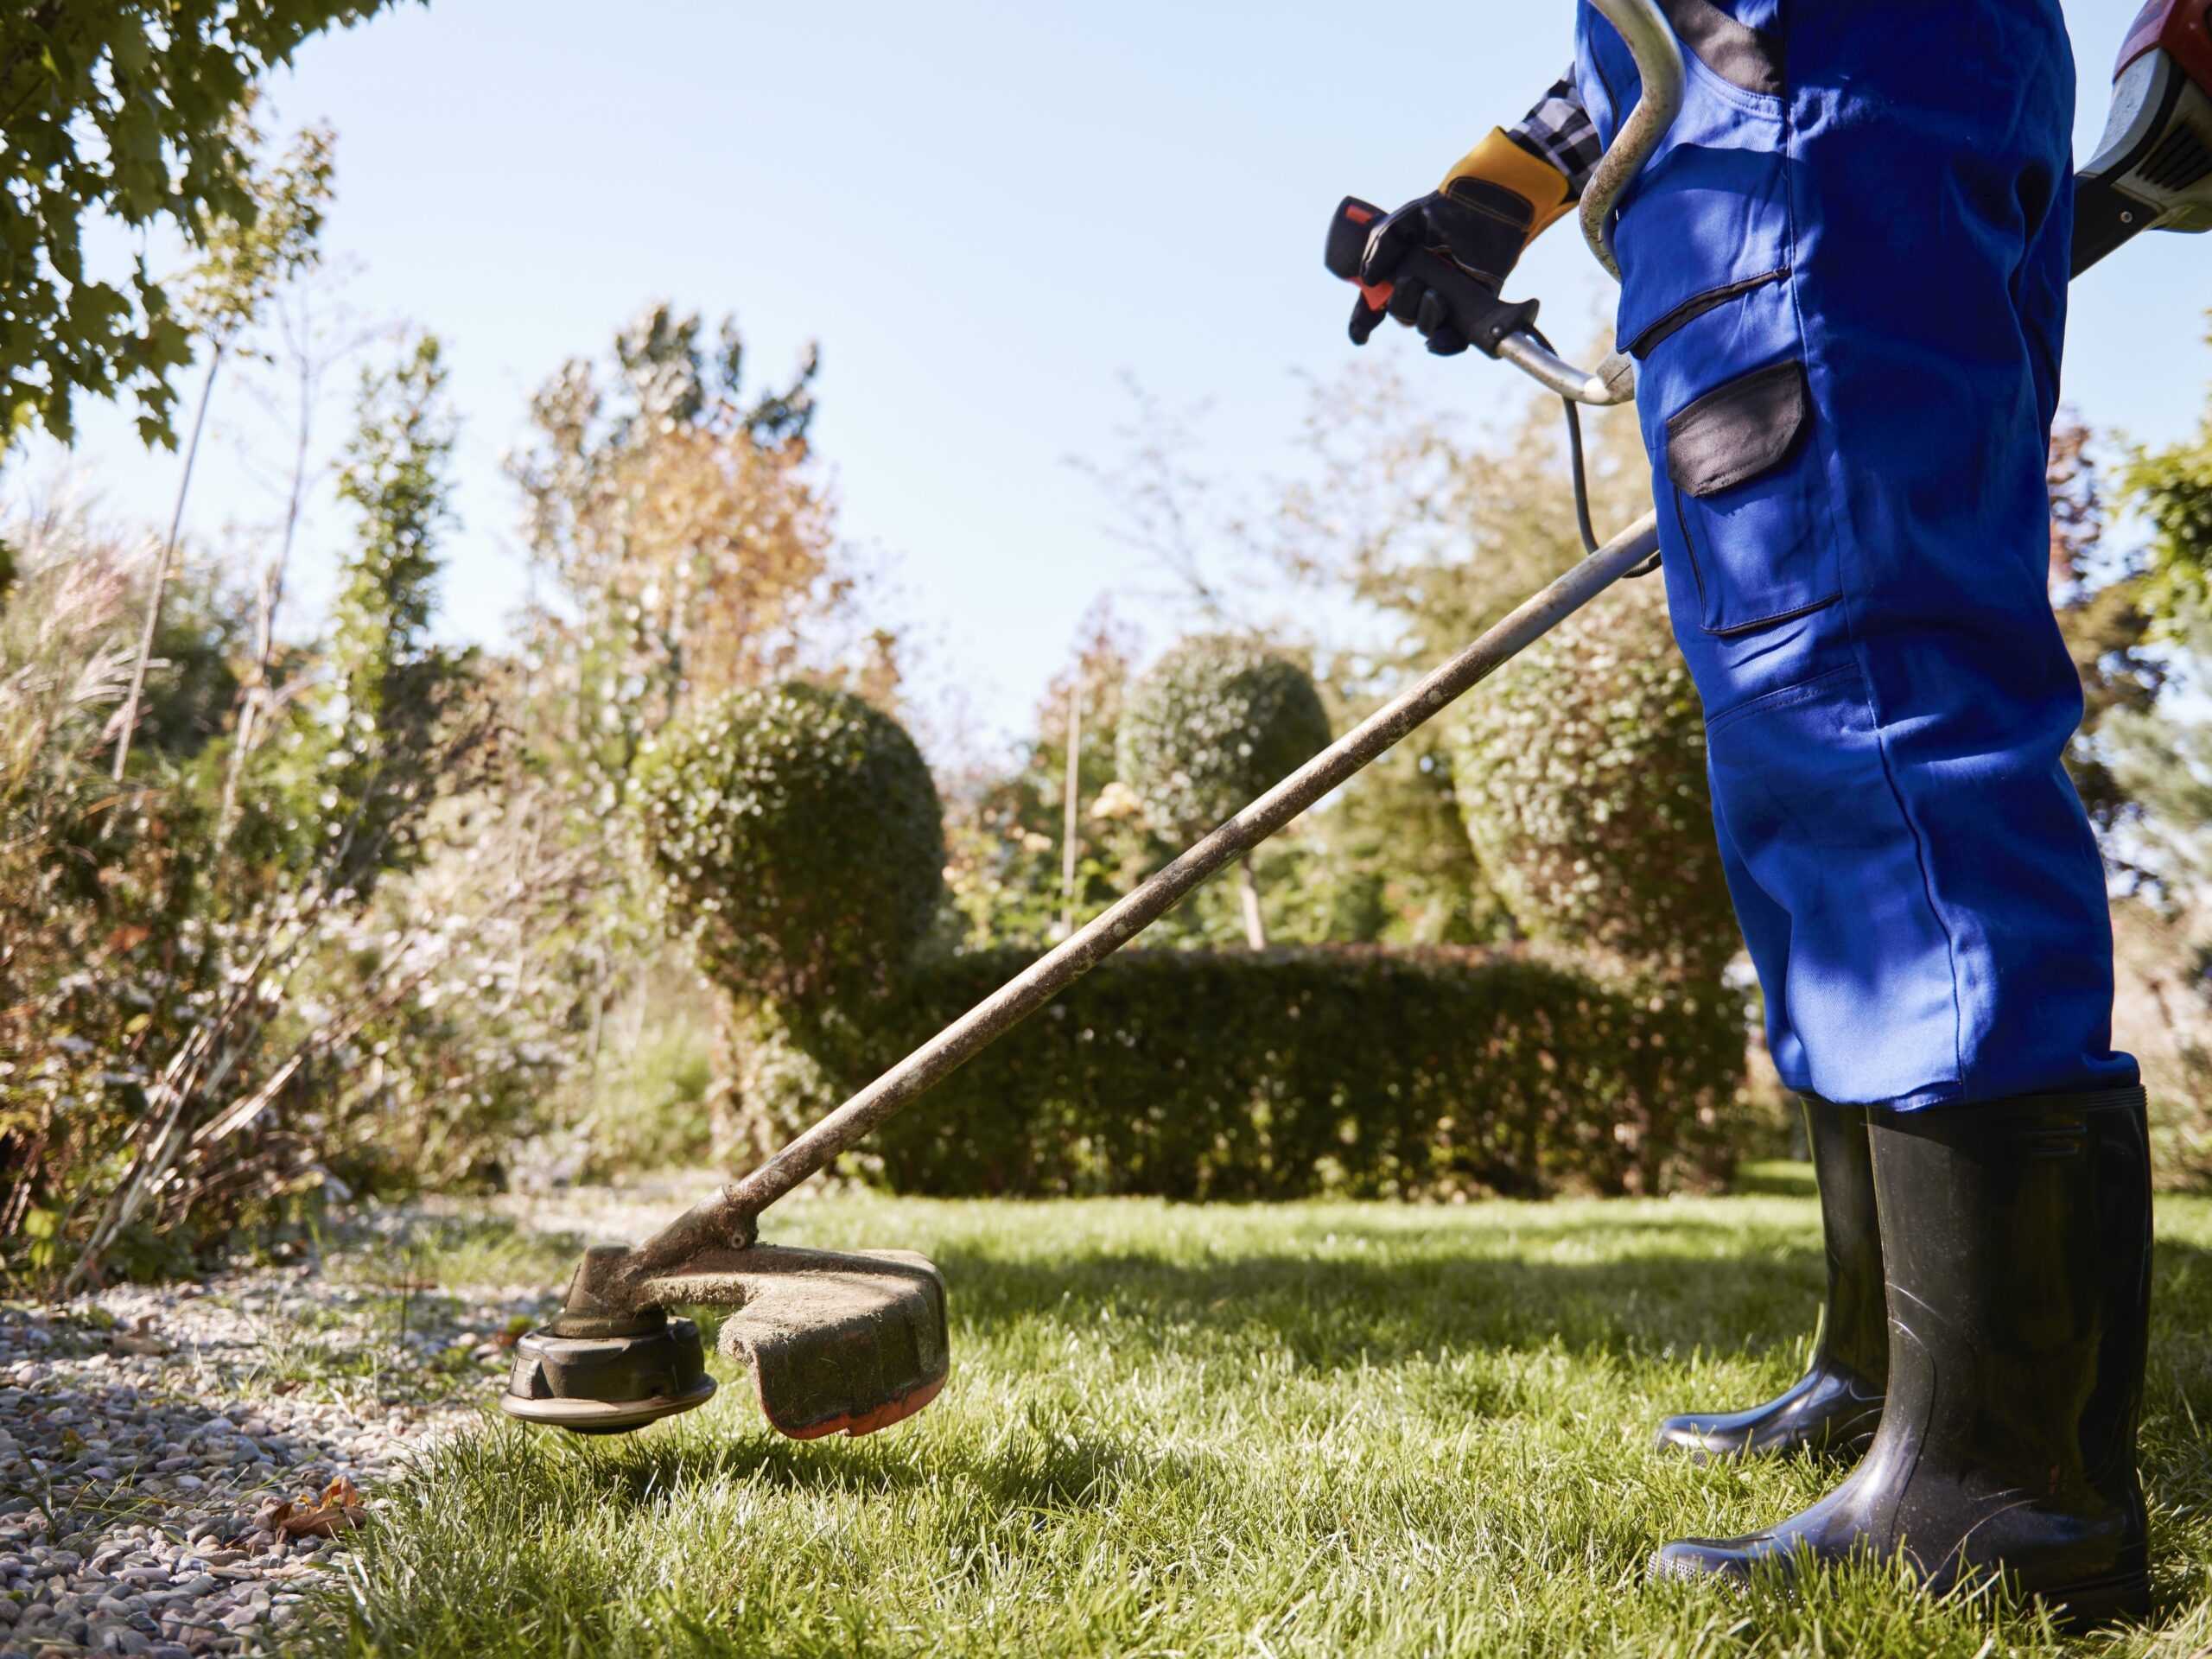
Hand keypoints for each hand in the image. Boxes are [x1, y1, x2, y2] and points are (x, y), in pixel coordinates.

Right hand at [1349, 130, 1568, 353]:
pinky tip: (1436, 342)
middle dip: (1400, 305)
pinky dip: (1445, 344)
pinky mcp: (1473, 307)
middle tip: (1412, 281)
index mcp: (1401, 271)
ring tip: (1436, 295)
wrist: (1486, 206)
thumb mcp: (1403, 222)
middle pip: (1401, 314)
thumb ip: (1380, 246)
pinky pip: (1456, 338)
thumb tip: (1367, 280)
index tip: (1360, 335)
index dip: (1364, 321)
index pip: (1376, 304)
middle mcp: (1421, 288)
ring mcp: (1447, 299)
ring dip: (1425, 316)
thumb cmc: (1445, 210)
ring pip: (1425, 326)